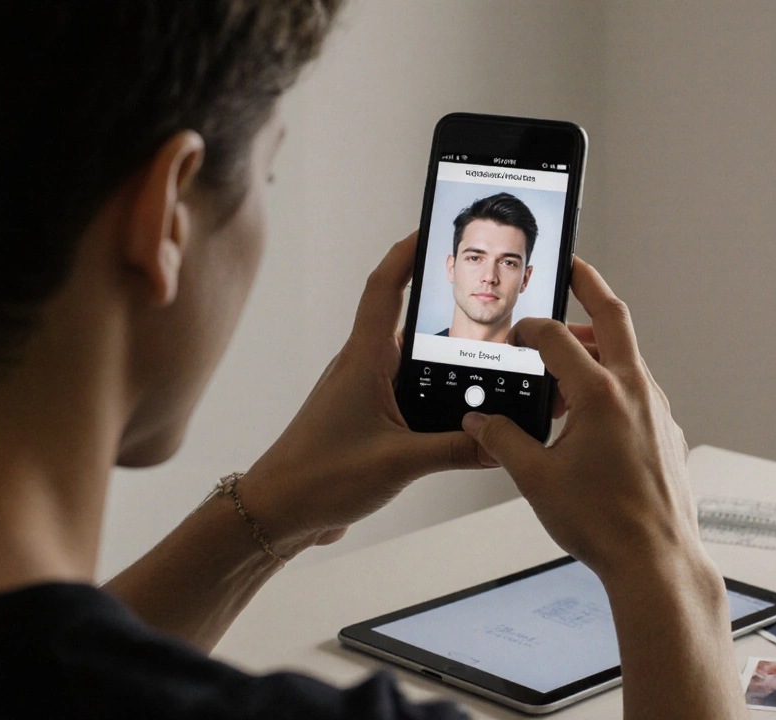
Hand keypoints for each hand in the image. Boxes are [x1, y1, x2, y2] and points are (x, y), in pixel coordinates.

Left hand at [243, 233, 486, 551]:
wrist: (275, 513)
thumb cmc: (317, 479)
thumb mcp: (399, 463)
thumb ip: (456, 449)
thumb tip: (500, 439)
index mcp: (363, 360)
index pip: (385, 287)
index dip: (407, 252)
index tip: (431, 228)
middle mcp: (362, 368)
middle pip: (407, 321)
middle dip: (443, 308)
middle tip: (484, 301)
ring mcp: (363, 393)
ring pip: (411, 362)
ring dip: (442, 360)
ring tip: (485, 362)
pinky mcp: (366, 420)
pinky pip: (407, 394)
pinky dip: (434, 394)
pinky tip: (460, 416)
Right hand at [460, 257, 702, 581]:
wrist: (655, 559)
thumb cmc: (603, 523)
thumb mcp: (536, 480)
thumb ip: (503, 441)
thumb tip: (479, 422)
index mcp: (601, 395)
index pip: (556, 338)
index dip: (527, 329)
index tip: (511, 334)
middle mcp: (635, 391)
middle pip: (613, 318)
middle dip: (590, 286)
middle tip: (573, 266)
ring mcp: (657, 409)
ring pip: (627, 355)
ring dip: (597, 344)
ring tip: (567, 355)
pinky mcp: (666, 430)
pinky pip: (638, 387)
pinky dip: (613, 379)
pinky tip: (589, 407)